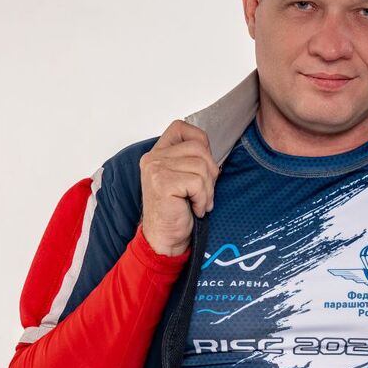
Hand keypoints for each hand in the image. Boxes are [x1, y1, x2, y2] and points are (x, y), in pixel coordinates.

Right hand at [139, 120, 219, 255]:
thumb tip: (214, 156)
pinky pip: (198, 183)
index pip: (182, 128)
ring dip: (207, 190)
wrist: (165, 239)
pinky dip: (202, 199)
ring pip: (201, 166)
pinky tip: (194, 209)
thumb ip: (192, 161)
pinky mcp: (162, 182)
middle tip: (203, 193)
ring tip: (199, 203)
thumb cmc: (177, 211)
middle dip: (210, 172)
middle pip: (199, 148)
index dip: (200, 142)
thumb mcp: (184, 179)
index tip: (202, 166)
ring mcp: (156, 169)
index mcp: (158, 153)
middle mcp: (153, 158)